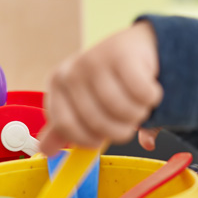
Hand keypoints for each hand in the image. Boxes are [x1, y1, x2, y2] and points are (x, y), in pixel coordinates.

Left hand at [39, 21, 163, 155]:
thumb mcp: (83, 102)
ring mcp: (97, 60)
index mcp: (58, 84)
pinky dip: (151, 98)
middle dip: (120, 129)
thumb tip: (46, 150)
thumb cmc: (110, 80)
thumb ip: (67, 126)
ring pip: (122, 110)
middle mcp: (73, 71)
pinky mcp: (123, 54)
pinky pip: (141, 93)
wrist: (136, 47)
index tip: (100, 138)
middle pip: (97, 122)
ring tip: (139, 104)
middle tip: (127, 120)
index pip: (65, 126)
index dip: (88, 139)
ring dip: (138, 114)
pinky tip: (149, 90)